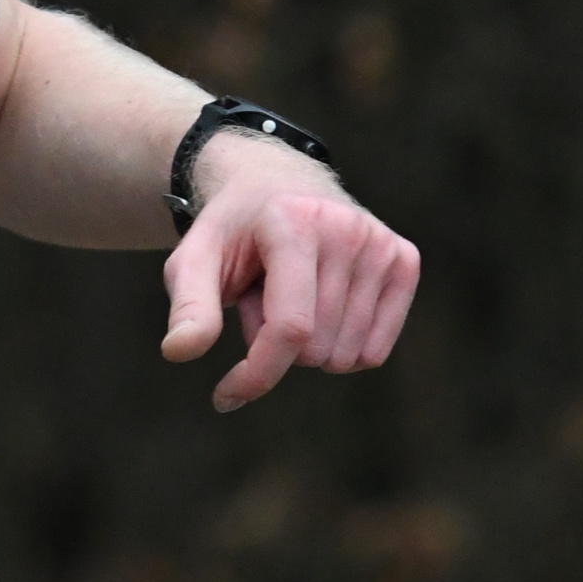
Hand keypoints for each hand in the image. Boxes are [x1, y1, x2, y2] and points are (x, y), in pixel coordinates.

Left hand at [158, 133, 420, 410]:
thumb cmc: (231, 233)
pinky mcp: (404, 260)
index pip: (290, 327)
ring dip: (307, 345)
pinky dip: (341, 346)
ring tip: (290, 295)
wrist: (275, 185)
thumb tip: (179, 351)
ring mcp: (380, 244)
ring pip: (346, 356)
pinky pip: (375, 351)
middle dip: (276, 345)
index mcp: (293, 223)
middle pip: (315, 348)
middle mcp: (345, 228)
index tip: (225, 396)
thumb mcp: (193, 260)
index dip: (258, 373)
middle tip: (262, 298)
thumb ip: (189, 305)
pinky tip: (323, 303)